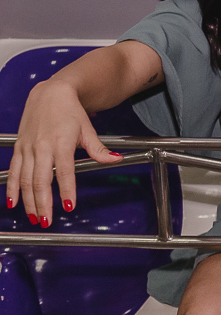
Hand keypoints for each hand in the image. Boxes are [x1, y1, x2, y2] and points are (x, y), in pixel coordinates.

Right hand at [6, 79, 121, 226]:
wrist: (49, 93)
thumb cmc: (70, 111)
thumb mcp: (87, 129)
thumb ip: (98, 149)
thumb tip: (116, 159)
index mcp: (61, 143)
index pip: (64, 171)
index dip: (66, 189)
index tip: (69, 205)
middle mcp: (41, 147)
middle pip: (41, 180)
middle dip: (43, 203)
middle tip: (47, 221)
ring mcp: (28, 148)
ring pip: (25, 179)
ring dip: (28, 201)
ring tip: (34, 218)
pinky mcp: (19, 148)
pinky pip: (13, 171)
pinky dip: (12, 188)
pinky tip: (13, 203)